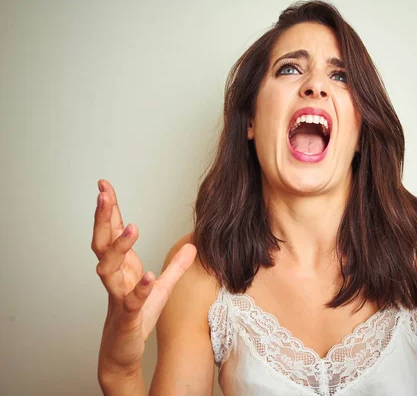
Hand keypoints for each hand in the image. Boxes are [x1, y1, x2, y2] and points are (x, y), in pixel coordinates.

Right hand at [92, 180, 196, 373]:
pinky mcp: (126, 317)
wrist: (123, 352)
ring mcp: (118, 297)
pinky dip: (139, 289)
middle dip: (102, 219)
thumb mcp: (161, 288)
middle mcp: (115, 278)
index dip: (109, 210)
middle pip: (102, 244)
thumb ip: (177, 266)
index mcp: (123, 268)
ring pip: (108, 269)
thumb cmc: (137, 317)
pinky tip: (149, 275)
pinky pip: (130, 301)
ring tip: (133, 226)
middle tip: (103, 195)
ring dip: (119, 247)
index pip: (112, 233)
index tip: (104, 186)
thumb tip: (193, 246)